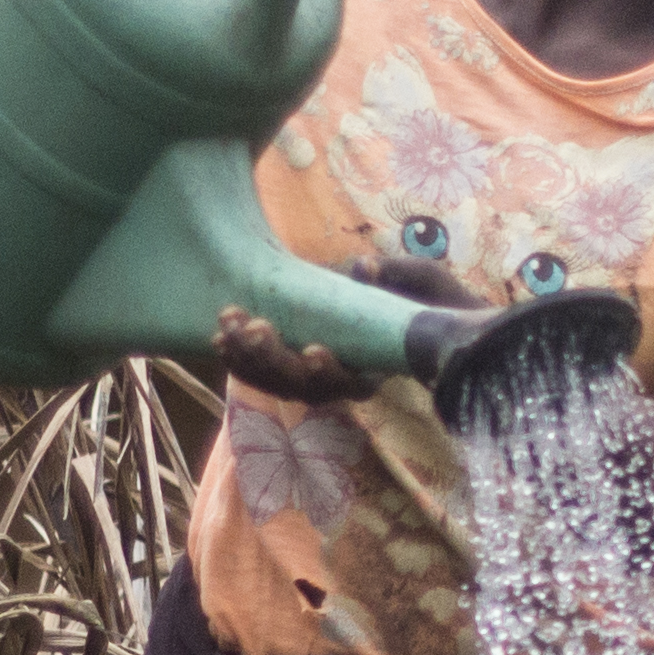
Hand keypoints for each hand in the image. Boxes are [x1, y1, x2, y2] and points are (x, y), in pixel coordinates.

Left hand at [214, 256, 477, 403]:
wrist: (420, 312)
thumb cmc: (433, 300)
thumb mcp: (426, 282)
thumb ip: (399, 275)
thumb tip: (361, 267)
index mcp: (379, 369)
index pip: (351, 383)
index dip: (330, 373)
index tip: (316, 351)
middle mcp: (345, 383)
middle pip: (303, 387)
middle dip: (274, 360)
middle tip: (256, 327)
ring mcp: (316, 377)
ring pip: (276, 382)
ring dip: (247, 357)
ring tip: (227, 327)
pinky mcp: (294, 363)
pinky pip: (261, 371)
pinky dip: (239, 356)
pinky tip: (220, 336)